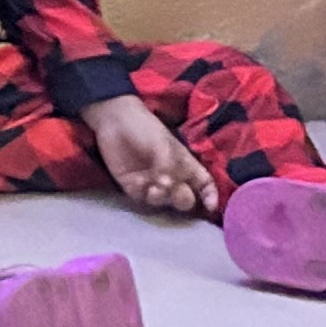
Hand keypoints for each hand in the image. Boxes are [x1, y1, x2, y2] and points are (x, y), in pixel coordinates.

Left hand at [85, 94, 216, 216]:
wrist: (115, 121)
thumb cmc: (146, 129)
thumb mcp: (164, 145)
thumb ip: (169, 166)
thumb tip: (168, 186)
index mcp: (186, 165)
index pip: (205, 185)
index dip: (211, 196)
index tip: (210, 206)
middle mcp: (172, 178)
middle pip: (185, 199)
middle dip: (183, 200)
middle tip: (174, 190)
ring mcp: (152, 184)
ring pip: (164, 202)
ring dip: (162, 198)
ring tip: (155, 187)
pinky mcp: (133, 187)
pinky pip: (142, 198)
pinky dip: (142, 194)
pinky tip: (137, 181)